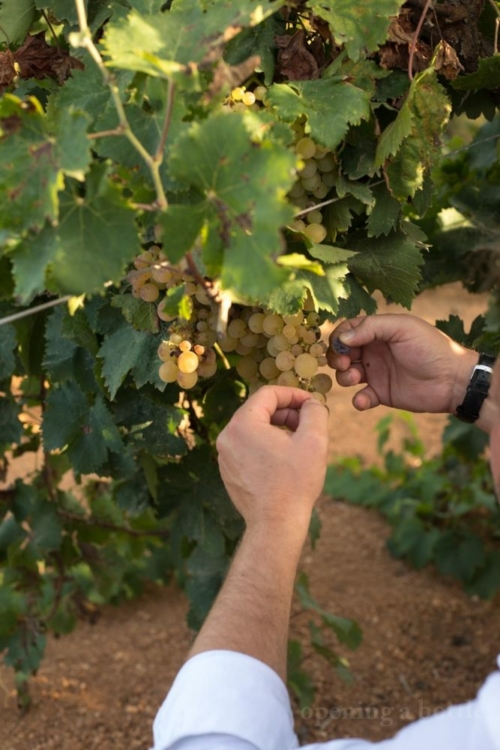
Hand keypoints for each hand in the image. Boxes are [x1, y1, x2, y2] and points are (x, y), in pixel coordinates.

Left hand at [216, 386, 328, 537]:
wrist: (276, 524)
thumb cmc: (294, 483)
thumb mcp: (313, 440)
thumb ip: (314, 412)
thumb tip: (312, 404)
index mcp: (243, 424)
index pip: (268, 394)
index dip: (293, 394)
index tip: (311, 404)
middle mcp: (228, 437)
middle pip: (259, 410)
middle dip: (287, 413)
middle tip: (308, 423)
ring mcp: (225, 456)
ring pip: (254, 430)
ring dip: (277, 429)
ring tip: (299, 442)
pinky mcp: (229, 471)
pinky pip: (248, 447)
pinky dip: (267, 446)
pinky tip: (286, 460)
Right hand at [327, 313, 477, 414]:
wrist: (452, 380)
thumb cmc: (429, 347)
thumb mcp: (402, 328)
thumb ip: (370, 328)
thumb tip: (342, 339)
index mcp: (377, 332)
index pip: (347, 331)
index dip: (338, 338)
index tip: (340, 347)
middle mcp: (373, 352)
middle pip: (341, 353)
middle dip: (337, 358)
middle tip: (345, 364)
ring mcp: (376, 373)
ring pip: (346, 375)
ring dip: (344, 377)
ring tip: (356, 379)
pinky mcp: (381, 394)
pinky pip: (361, 398)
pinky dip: (358, 400)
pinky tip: (365, 400)